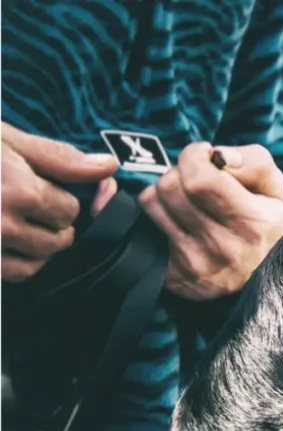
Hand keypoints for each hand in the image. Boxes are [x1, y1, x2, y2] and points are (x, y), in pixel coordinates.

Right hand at [1, 122, 118, 281]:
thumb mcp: (3, 140)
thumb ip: (58, 157)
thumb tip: (107, 166)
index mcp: (19, 192)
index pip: (70, 209)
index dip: (58, 197)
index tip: (39, 187)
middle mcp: (3, 226)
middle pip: (58, 238)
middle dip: (50, 222)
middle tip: (25, 203)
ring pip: (38, 261)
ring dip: (36, 245)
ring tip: (15, 221)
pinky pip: (13, 274)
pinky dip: (16, 262)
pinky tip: (4, 241)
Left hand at [140, 142, 282, 300]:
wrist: (261, 279)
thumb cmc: (263, 224)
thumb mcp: (274, 190)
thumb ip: (254, 162)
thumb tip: (219, 156)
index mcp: (251, 223)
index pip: (200, 177)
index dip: (195, 156)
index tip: (205, 158)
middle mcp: (223, 247)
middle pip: (170, 186)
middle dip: (179, 171)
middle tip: (195, 179)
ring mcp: (196, 263)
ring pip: (152, 201)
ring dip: (165, 191)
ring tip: (186, 198)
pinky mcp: (174, 275)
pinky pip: (144, 227)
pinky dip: (157, 214)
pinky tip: (178, 219)